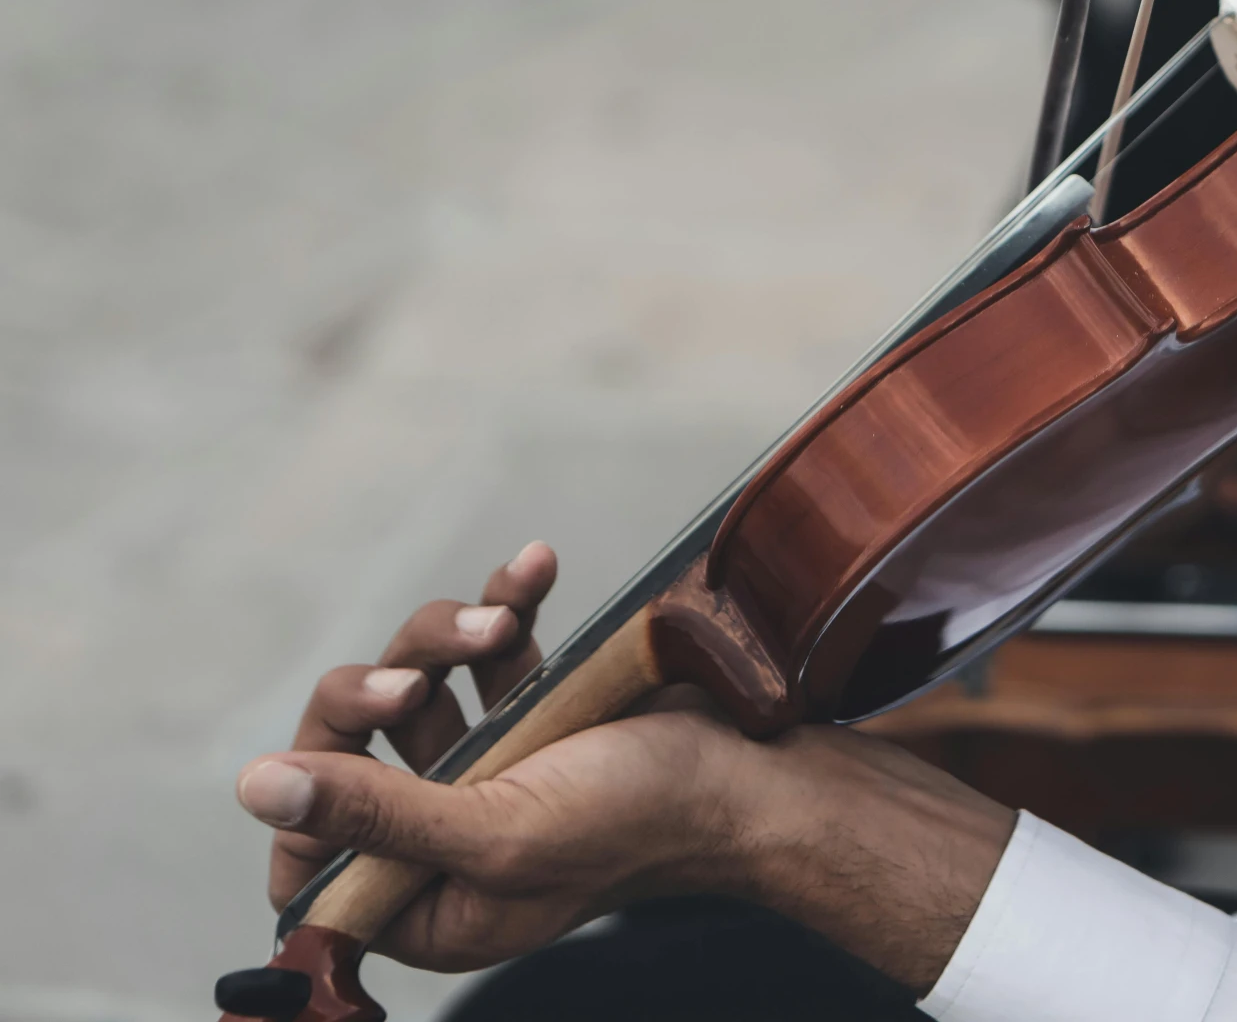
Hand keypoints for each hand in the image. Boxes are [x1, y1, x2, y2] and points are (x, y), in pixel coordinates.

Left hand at [236, 545, 1015, 988]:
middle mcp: (449, 834)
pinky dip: (510, 598)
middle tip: (413, 681)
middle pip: (354, 746)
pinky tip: (538, 565)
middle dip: (378, 693)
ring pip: (419, 675)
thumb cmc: (639, 816)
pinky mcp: (540, 704)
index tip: (330, 761)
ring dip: (454, 632)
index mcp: (428, 898)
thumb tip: (254, 786)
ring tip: (505, 619)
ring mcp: (495, 763)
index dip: (306, 803)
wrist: (757, 765)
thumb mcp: (492, 825)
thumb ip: (371, 811)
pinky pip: (491, 645)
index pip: (311, 861)